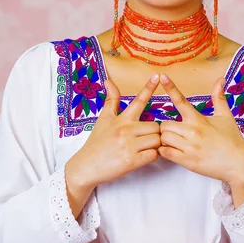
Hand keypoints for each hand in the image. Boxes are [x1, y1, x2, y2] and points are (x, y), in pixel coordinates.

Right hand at [66, 74, 161, 191]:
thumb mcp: (103, 119)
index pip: (138, 101)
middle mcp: (126, 130)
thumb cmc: (96, 142)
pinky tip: (143, 157)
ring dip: (155, 145)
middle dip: (155, 133)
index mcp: (122, 119)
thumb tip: (108, 80)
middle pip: (156, 126)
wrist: (86, 166)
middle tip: (145, 140)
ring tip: (143, 149)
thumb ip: (111, 101)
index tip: (157, 76)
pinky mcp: (132, 161)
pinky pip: (154, 155)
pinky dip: (152, 156)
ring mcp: (129, 145)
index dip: (149, 88)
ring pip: (157, 140)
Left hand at [157, 74, 243, 188]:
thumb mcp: (226, 116)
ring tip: (172, 143)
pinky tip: (170, 152)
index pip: (181, 100)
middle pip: (164, 124)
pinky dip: (164, 152)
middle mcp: (192, 131)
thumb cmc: (232, 140)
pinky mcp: (187, 161)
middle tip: (172, 133)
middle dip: (165, 128)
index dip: (170, 87)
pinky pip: (165, 153)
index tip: (162, 76)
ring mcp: (189, 146)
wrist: (239, 164)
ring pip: (163, 138)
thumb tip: (220, 79)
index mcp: (198, 119)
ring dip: (164, 140)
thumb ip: (219, 98)